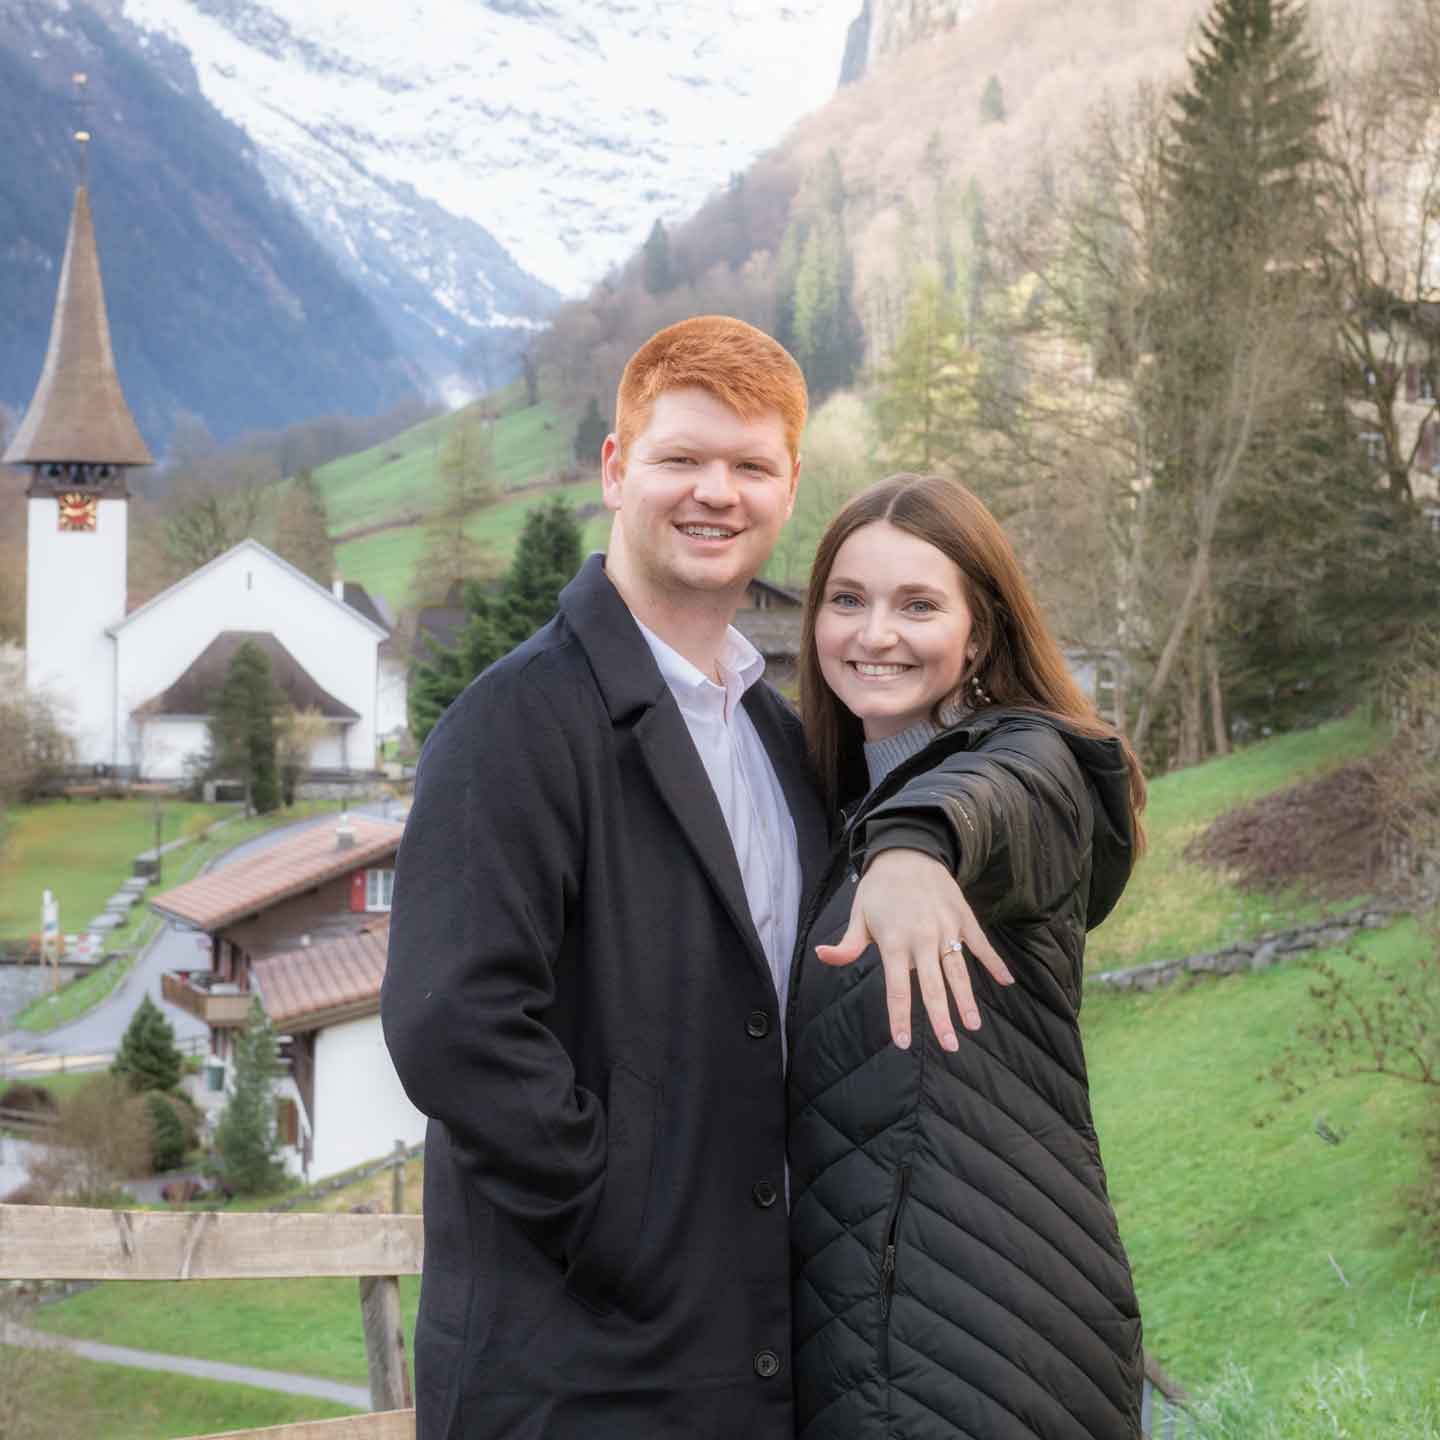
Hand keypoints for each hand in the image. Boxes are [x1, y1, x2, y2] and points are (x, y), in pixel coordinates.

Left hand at [817, 849, 1012, 1050]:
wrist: (907, 851)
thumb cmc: (878, 888)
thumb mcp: (858, 914)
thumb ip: (847, 944)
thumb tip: (821, 956)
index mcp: (894, 942)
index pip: (897, 988)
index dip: (899, 1017)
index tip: (902, 1043)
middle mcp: (922, 938)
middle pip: (933, 986)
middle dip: (941, 1018)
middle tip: (950, 1046)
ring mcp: (945, 928)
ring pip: (958, 970)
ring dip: (967, 999)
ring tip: (973, 1025)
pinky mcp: (962, 917)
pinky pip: (980, 944)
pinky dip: (994, 962)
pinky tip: (1007, 981)